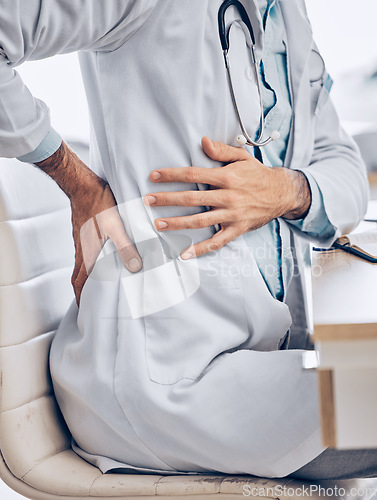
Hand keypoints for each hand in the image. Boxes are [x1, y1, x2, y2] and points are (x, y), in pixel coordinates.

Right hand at [36, 142, 141, 304]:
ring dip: (90, 276)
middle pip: (80, 276)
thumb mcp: (116, 227)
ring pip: (84, 264)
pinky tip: (106, 257)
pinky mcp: (86, 231)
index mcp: (87, 254)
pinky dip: (94, 261)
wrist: (84, 184)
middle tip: (92, 301)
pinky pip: (88, 252)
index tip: (84, 311)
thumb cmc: (99, 205)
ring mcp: (83, 240)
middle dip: (85, 291)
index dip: (80, 298)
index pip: (79, 282)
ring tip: (103, 283)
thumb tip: (135, 268)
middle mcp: (82, 250)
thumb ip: (126, 248)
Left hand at [144, 137, 310, 259]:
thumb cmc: (258, 174)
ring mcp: (232, 215)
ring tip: (158, 224)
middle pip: (192, 199)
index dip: (172, 175)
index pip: (193, 175)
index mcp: (227, 177)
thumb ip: (221, 150)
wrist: (282, 193)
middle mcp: (228, 196)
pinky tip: (185, 253)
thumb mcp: (242, 158)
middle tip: (148, 200)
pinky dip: (201, 249)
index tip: (154, 176)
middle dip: (167, 199)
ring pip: (200, 221)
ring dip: (177, 223)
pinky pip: (217, 241)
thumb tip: (202, 141)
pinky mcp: (238, 229)